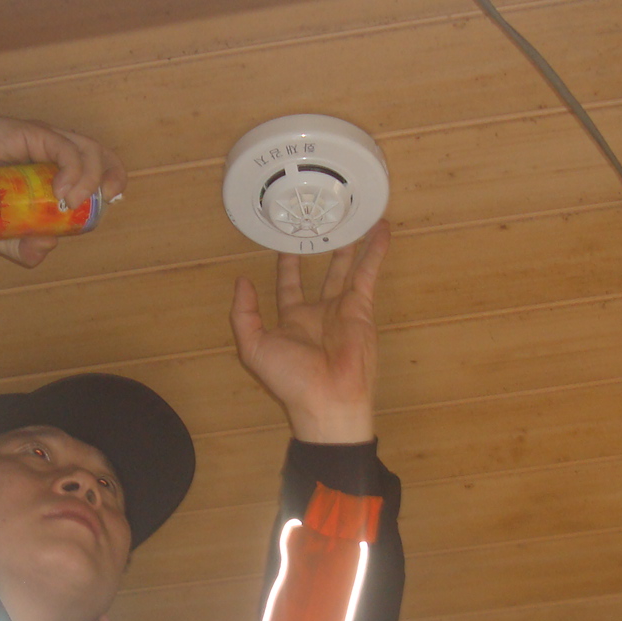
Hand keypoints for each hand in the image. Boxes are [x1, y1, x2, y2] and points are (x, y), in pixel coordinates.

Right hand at [0, 115, 126, 267]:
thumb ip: (22, 246)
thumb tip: (47, 247)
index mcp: (50, 168)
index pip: (93, 166)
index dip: (109, 179)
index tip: (109, 201)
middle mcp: (51, 150)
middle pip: (98, 153)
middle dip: (112, 174)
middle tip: (107, 198)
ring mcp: (42, 138)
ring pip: (85, 149)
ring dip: (90, 177)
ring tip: (73, 202)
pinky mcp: (30, 132)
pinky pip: (63, 147)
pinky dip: (72, 169)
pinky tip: (63, 191)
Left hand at [229, 222, 388, 443]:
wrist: (327, 399)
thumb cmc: (290, 378)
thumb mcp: (253, 347)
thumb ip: (243, 314)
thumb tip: (242, 281)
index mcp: (292, 320)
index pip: (289, 286)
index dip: (287, 266)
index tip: (285, 243)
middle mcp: (318, 312)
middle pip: (321, 274)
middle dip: (321, 253)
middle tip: (321, 226)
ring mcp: (342, 309)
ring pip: (347, 269)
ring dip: (351, 246)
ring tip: (352, 221)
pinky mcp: (362, 308)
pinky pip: (368, 274)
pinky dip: (375, 252)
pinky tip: (380, 230)